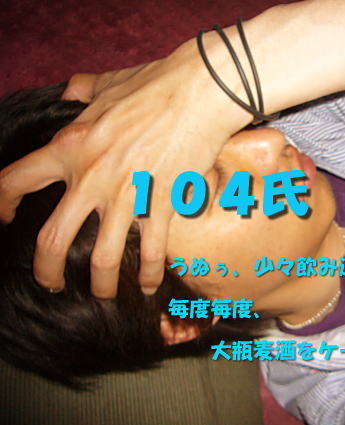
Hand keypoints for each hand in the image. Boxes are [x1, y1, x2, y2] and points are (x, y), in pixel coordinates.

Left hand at [0, 37, 250, 297]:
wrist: (199, 93)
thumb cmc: (155, 85)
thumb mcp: (107, 84)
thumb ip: (83, 91)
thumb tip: (71, 90)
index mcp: (71, 147)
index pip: (17, 181)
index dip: (1, 204)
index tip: (5, 219)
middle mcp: (92, 179)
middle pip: (52, 240)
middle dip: (47, 271)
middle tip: (52, 284)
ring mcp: (127, 197)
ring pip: (103, 258)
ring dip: (101, 284)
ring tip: (103, 294)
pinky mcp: (162, 205)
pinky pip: (152, 251)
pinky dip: (151, 273)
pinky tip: (150, 284)